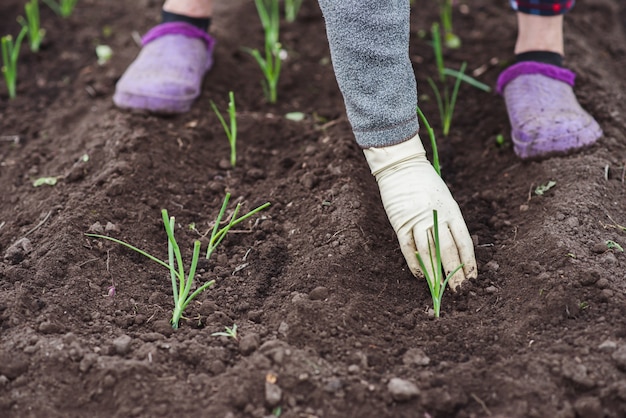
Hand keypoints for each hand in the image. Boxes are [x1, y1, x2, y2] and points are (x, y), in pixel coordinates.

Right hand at [363, 134, 476, 289]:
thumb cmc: (425, 183)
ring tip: (439, 288)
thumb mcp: (444, 200)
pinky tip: (421, 275)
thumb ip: (448, 222)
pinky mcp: (400, 223)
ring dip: (434, 272)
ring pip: (428, 252)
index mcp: (451, 211)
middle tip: (459, 290)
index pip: (464, 242)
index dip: (468, 262)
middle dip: (454, 272)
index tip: (472, 278)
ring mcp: (417, 220)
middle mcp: (436, 217)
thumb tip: (453, 250)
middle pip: (447, 250)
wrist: (401, 167)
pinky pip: (408, 248)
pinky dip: (415, 263)